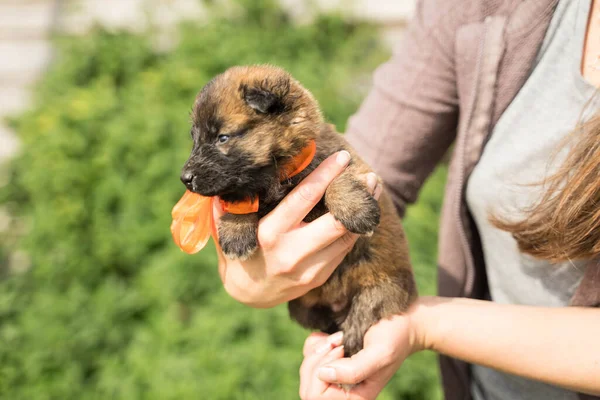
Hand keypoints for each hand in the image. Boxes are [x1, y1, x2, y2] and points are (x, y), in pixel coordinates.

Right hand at [213, 151, 381, 307]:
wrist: (247, 294)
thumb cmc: (240, 249)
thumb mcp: (233, 226)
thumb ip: (239, 202)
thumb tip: (245, 170)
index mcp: (270, 233)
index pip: (305, 198)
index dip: (326, 175)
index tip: (342, 157)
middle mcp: (291, 252)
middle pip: (336, 222)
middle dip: (356, 197)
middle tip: (369, 176)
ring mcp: (308, 268)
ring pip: (346, 237)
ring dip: (363, 213)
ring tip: (372, 190)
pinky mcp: (319, 277)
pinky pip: (343, 250)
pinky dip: (354, 230)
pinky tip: (361, 214)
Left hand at [299, 311, 420, 399]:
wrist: (403, 322)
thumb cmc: (395, 338)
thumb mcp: (379, 355)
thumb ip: (353, 370)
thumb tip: (323, 374)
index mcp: (355, 396)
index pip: (315, 396)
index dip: (320, 371)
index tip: (342, 350)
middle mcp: (343, 389)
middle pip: (307, 386)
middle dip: (319, 359)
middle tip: (340, 342)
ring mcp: (336, 373)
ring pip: (307, 367)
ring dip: (321, 347)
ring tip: (341, 338)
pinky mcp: (332, 356)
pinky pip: (309, 352)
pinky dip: (318, 341)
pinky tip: (337, 336)